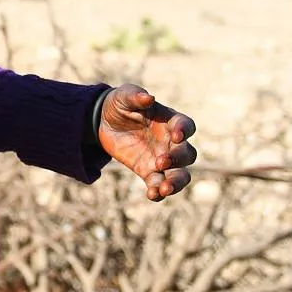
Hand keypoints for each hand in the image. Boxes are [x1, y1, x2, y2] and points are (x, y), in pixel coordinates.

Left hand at [97, 84, 196, 201]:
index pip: (186, 126)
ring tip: (165, 189)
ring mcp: (162, 158)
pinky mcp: (148, 171)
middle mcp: (170, 141)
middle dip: (178, 159)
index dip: (185, 131)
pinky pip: (159, 184)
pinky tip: (152, 195)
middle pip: (188, 154)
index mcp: (169, 120)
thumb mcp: (124, 96)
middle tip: (161, 161)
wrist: (104, 121)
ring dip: (176, 183)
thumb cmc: (120, 104)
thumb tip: (148, 98)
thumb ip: (135, 96)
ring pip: (180, 174)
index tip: (177, 136)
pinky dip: (158, 192)